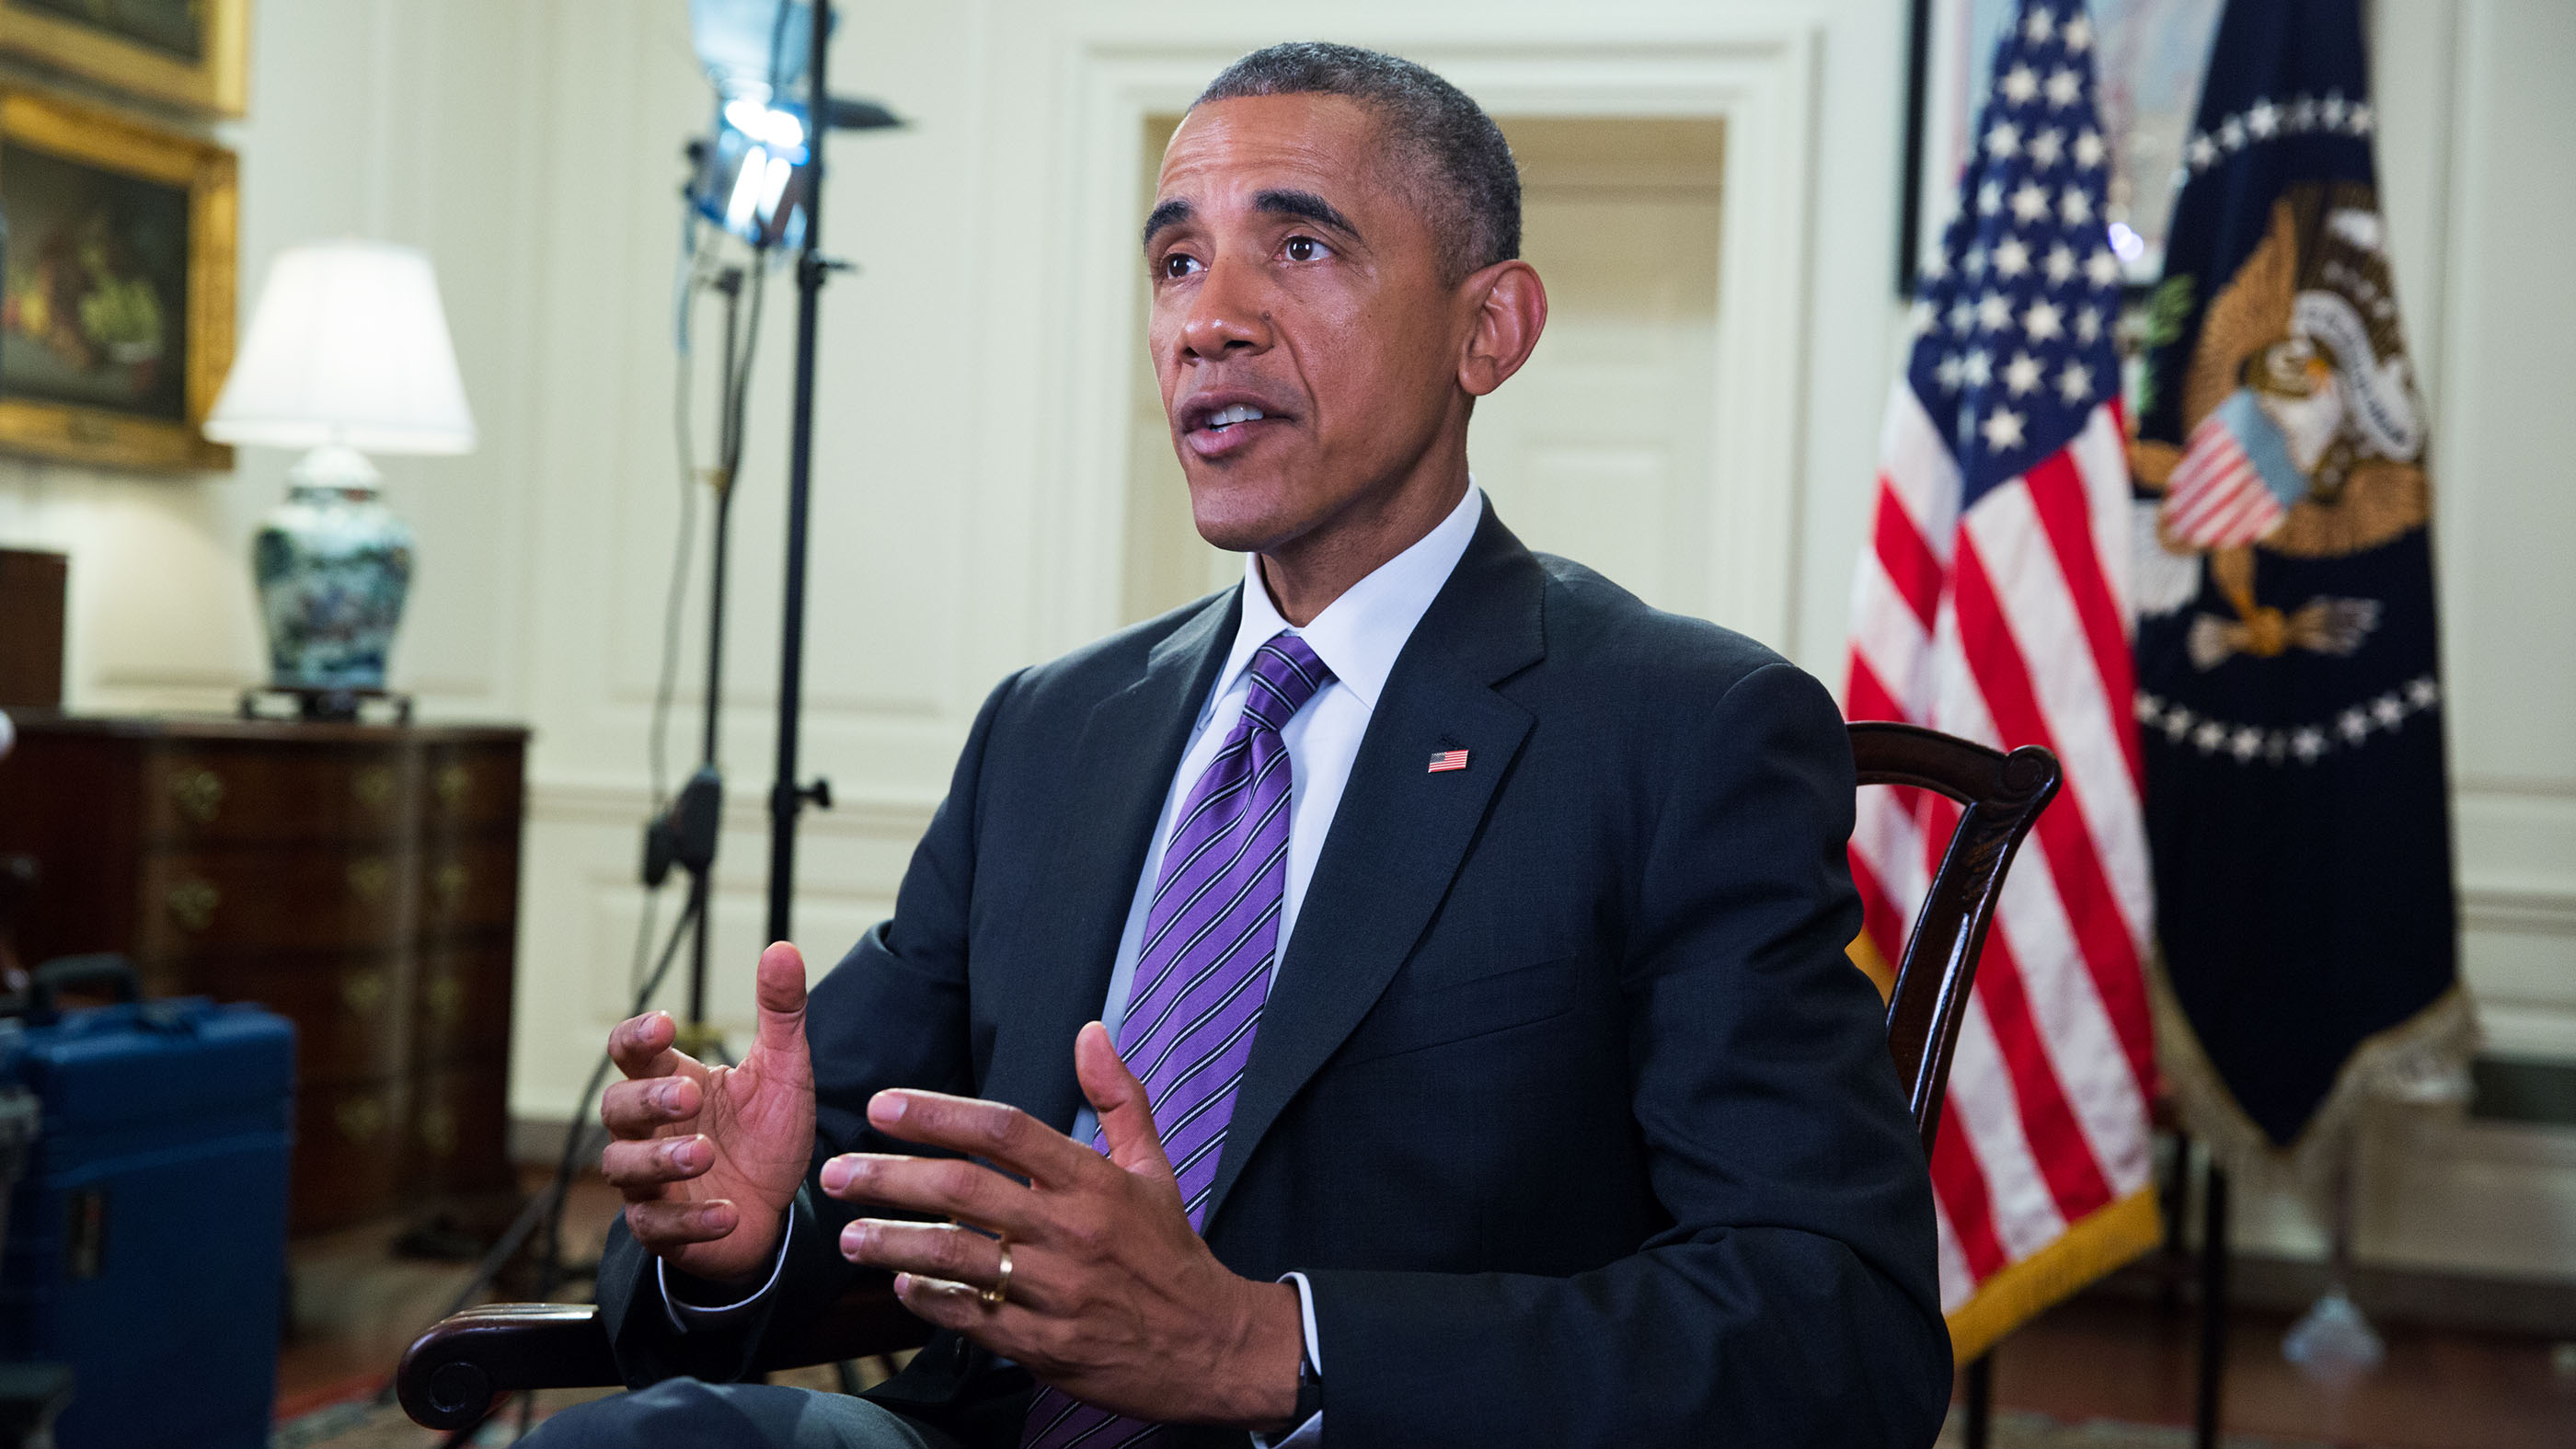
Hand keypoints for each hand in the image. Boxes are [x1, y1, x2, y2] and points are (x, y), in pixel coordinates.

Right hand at [597, 941, 817, 1284]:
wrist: (777, 1209)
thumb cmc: (765, 1134)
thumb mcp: (783, 1070)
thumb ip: (781, 1013)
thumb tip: (782, 949)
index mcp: (672, 1080)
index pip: (631, 1051)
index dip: (636, 1036)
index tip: (664, 1024)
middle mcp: (650, 1129)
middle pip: (615, 1107)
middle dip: (646, 1100)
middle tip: (688, 1096)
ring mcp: (651, 1180)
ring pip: (623, 1167)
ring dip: (660, 1160)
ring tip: (705, 1153)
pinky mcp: (663, 1228)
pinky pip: (658, 1227)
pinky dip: (689, 1222)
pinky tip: (727, 1214)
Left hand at [821, 1023, 1302, 1429]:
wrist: (1211, 1347)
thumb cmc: (1172, 1253)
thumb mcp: (1155, 1169)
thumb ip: (1119, 1099)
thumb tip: (1091, 1033)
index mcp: (1094, 1181)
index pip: (1004, 1131)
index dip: (938, 1113)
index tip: (885, 1106)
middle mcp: (1072, 1231)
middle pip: (964, 1189)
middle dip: (890, 1177)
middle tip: (839, 1172)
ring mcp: (1057, 1291)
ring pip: (957, 1256)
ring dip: (893, 1242)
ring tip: (849, 1236)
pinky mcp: (1047, 1346)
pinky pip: (972, 1317)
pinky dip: (929, 1299)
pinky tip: (900, 1285)